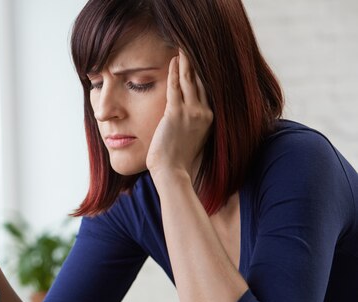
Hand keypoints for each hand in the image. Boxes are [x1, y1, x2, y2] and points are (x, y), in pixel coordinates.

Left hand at [146, 50, 212, 181]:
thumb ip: (192, 127)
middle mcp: (204, 113)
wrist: (172, 172)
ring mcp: (192, 113)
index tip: (202, 62)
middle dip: (197, 64)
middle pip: (201, 82)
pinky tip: (173, 60)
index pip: (207, 91)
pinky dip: (174, 72)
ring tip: (183, 48)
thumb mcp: (191, 140)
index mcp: (209, 119)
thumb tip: (187, 122)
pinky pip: (176, 87)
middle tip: (193, 48)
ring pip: (190, 80)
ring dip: (186, 63)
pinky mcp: (176, 113)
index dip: (204, 75)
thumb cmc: (178, 161)